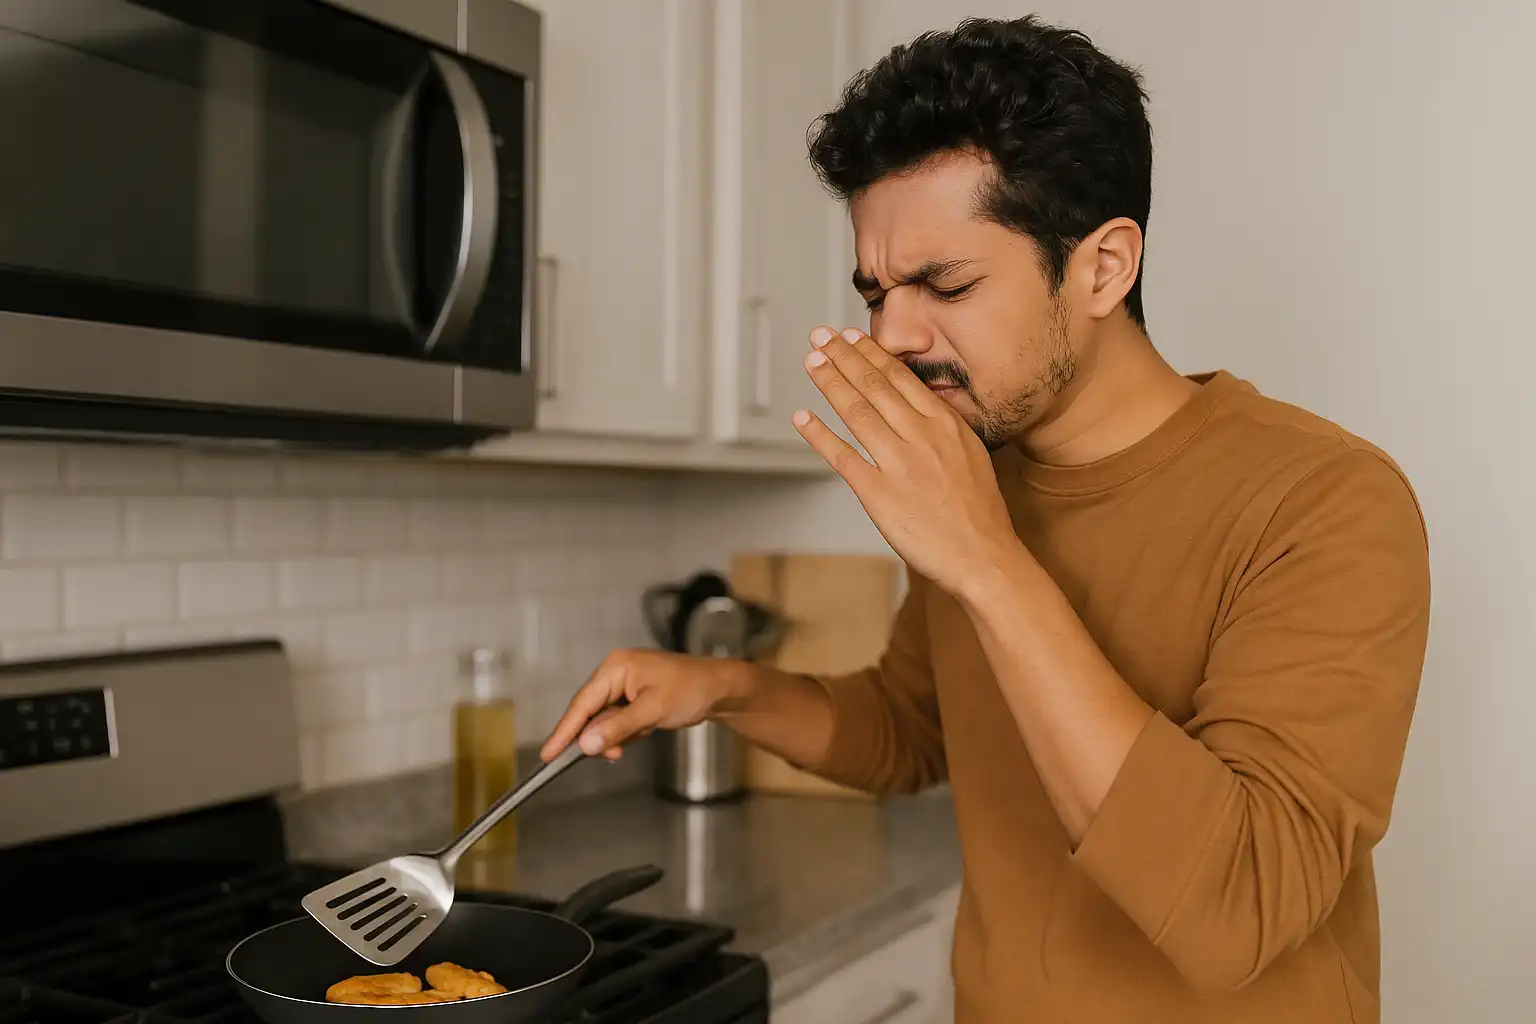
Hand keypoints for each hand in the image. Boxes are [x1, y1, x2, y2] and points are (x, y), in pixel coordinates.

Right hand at [539, 649, 737, 761]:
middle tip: (613, 753)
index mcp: (615, 667)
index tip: (549, 754)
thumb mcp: (652, 711)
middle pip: (591, 712)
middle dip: (601, 736)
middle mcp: (615, 673)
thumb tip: (586, 744)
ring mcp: (625, 685)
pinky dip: (629, 731)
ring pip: (606, 720)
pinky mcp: (635, 696)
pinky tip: (647, 729)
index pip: (582, 703)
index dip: (564, 730)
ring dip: (619, 735)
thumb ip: (617, 728)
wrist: (721, 689)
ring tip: (643, 733)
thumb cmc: (690, 690)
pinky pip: (620, 720)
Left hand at [793, 326, 1018, 595]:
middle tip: (819, 335)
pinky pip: (843, 457)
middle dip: (843, 356)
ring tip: (811, 361)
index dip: (871, 354)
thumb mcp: (971, 454)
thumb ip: (943, 429)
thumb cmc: (979, 513)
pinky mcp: (880, 494)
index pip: (901, 379)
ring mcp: (900, 464)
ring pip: (858, 411)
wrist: (984, 556)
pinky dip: (819, 434)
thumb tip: (919, 407)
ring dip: (830, 382)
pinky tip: (803, 417)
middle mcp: (922, 437)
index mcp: (945, 425)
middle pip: (875, 386)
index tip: (851, 336)